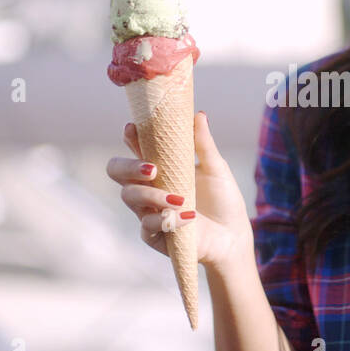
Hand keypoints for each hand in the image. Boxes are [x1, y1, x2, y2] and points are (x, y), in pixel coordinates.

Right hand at [107, 111, 254, 277]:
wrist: (233, 236)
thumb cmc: (223, 200)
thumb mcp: (216, 169)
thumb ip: (203, 144)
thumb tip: (198, 114)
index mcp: (160, 168)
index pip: (135, 149)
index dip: (130, 138)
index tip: (133, 129)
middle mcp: (148, 188)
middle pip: (116, 171)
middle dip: (128, 166)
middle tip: (151, 168)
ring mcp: (148, 211)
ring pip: (129, 197)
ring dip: (152, 195)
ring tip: (179, 198)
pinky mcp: (154, 236)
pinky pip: (147, 225)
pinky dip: (168, 219)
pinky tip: (189, 216)